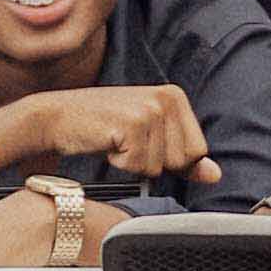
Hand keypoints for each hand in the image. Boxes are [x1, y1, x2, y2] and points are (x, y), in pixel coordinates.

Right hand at [0, 78, 211, 186]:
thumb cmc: (99, 128)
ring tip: (113, 141)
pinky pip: (140, 168)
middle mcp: (167, 97)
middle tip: (124, 142)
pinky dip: (120, 165)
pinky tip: (105, 143)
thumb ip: (182, 157)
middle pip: (183, 161)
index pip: (197, 152)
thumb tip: (215, 175)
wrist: (54, 118)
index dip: (168, 159)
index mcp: (175, 96)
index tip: (139, 141)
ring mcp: (151, 109)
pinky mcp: (133, 124)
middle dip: (153, 162)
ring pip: (160, 167)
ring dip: (133, 164)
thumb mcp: (146, 138)